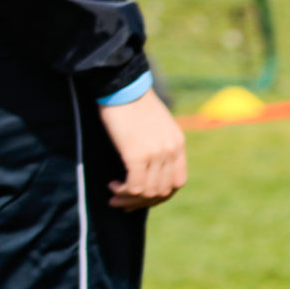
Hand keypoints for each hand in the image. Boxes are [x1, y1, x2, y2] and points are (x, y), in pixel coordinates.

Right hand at [98, 90, 185, 208]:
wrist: (121, 86)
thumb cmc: (131, 103)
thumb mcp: (154, 125)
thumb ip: (157, 144)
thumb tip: (146, 166)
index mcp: (178, 144)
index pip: (177, 182)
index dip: (159, 195)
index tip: (141, 198)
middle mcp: (172, 151)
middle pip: (164, 192)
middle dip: (142, 202)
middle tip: (122, 202)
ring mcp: (157, 153)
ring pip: (149, 192)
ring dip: (129, 199)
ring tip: (113, 194)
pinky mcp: (138, 154)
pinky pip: (135, 186)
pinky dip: (123, 192)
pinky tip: (111, 186)